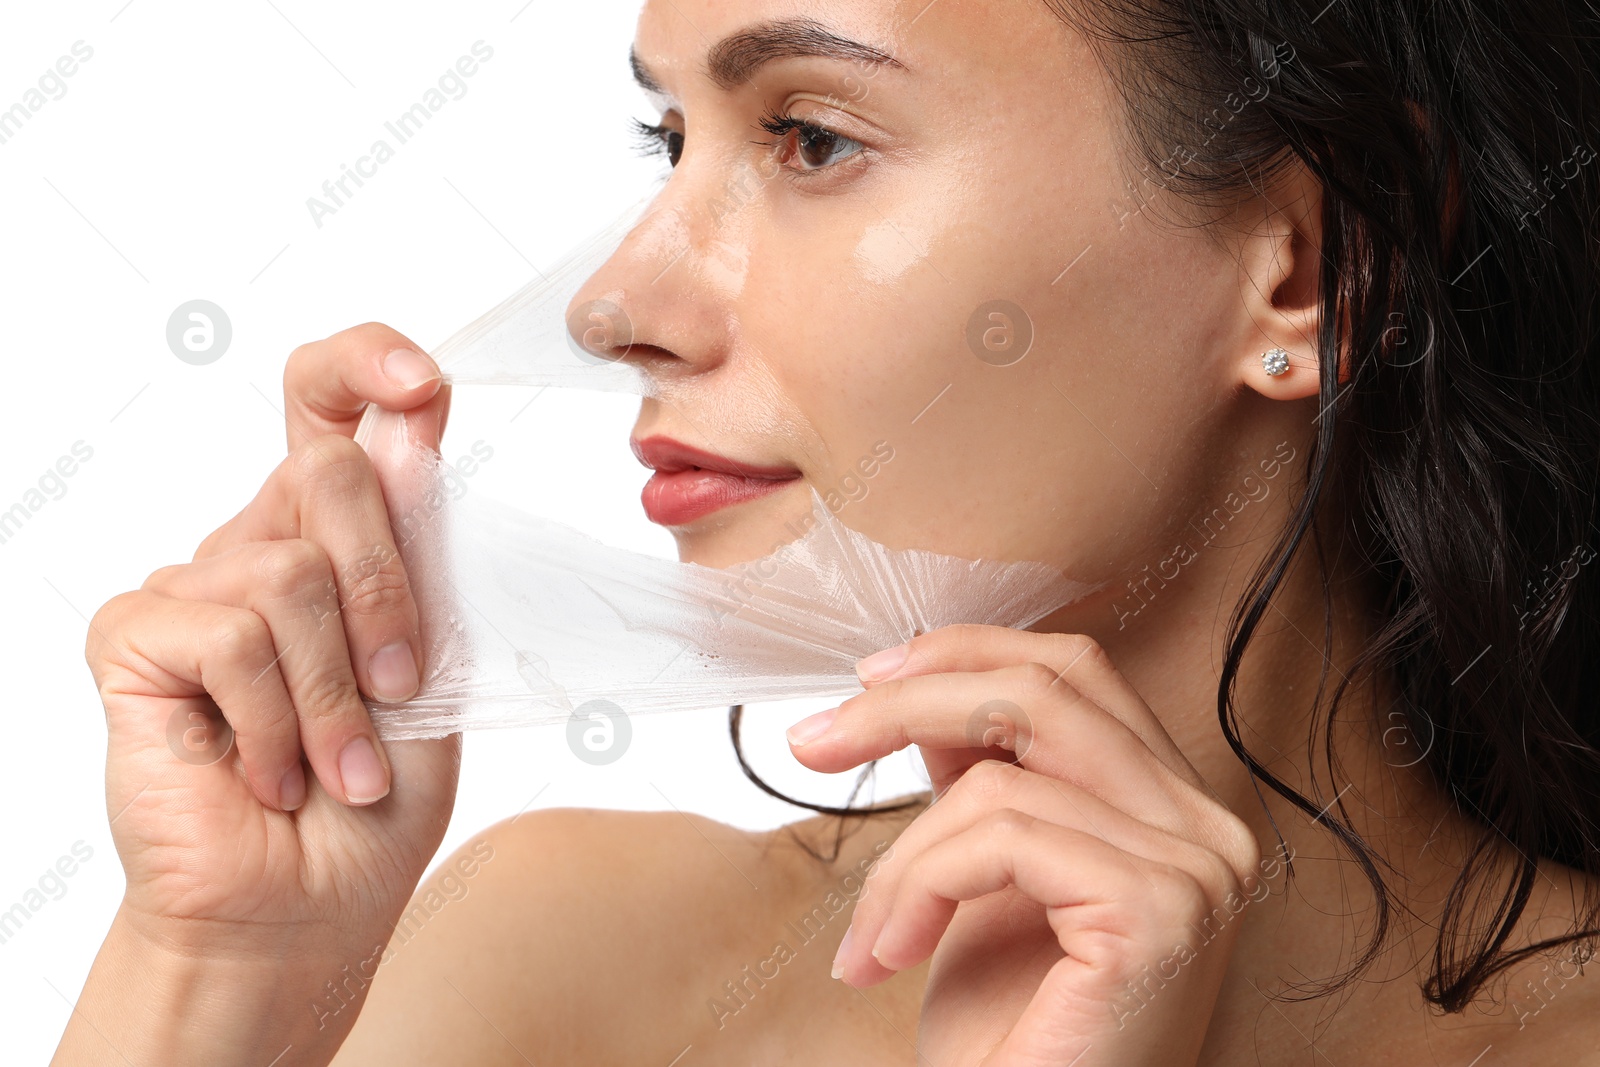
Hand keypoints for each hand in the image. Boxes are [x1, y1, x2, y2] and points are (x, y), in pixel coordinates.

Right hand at [84, 323, 458, 971]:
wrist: (308, 905)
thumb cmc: (374, 795)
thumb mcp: (434, 670)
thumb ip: (421, 560)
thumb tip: (410, 434)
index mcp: (337, 538)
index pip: (331, 407)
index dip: (369, 364)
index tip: (425, 387)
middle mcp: (260, 543)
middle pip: (330, 469)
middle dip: (391, 589)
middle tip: (403, 688)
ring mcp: (193, 586)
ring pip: (289, 572)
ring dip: (338, 695)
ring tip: (343, 767)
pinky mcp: (136, 638)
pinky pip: (229, 637)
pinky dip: (276, 724)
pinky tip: (271, 777)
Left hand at [786, 625, 1263, 1065]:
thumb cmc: (1013, 1036)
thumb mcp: (985, 877)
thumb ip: (981, 780)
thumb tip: (920, 686)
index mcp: (1173, 807)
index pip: (1076, 673)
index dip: (966, 653)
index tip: (868, 680)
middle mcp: (1206, 827)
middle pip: (1049, 689)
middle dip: (913, 700)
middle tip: (815, 742)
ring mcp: (1195, 868)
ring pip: (999, 778)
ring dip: (901, 860)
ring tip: (873, 939)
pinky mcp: (1159, 912)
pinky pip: (1002, 837)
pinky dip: (919, 888)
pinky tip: (890, 956)